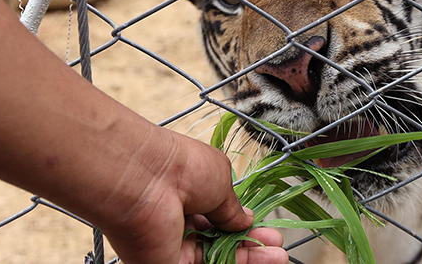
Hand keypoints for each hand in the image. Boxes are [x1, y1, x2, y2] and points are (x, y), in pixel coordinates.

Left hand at [98, 129, 288, 263]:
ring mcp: (173, 246)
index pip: (218, 216)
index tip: (265, 228)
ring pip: (216, 257)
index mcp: (187, 192)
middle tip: (275, 245)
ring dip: (249, 258)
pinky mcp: (167, 263)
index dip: (243, 224)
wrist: (143, 179)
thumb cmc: (178, 167)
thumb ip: (233, 207)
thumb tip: (246, 220)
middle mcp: (178, 220)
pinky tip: (260, 261)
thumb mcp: (219, 179)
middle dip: (251, 244)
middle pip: (220, 241)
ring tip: (278, 256)